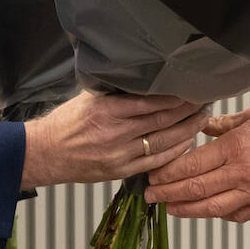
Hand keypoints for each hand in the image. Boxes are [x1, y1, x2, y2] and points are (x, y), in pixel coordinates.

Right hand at [20, 91, 207, 189]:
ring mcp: (119, 155)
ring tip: (202, 118)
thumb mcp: (89, 98)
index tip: (191, 87)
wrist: (45, 153)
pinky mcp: (120, 171)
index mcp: (107, 110)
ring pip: (163, 142)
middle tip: (204, 100)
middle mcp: (115, 134)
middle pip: (162, 121)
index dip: (176, 95)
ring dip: (187, 130)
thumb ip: (117, 91)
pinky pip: (155, 162)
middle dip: (187, 110)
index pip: (151, 101)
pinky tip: (187, 142)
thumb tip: (145, 77)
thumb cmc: (66, 122)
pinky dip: (174, 152)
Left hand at [145, 100, 249, 222]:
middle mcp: (244, 173)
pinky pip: (237, 215)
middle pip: (196, 189)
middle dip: (168, 194)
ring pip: (213, 209)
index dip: (167, 173)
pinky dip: (218, 214)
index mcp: (237, 147)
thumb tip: (199, 129)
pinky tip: (207, 210)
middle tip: (151, 196)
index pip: (191, 165)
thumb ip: (221, 126)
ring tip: (171, 208)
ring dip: (187, 210)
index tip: (153, 174)